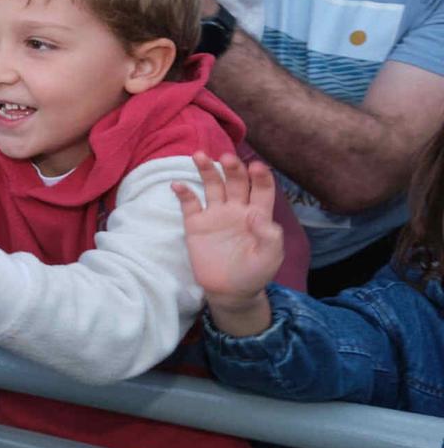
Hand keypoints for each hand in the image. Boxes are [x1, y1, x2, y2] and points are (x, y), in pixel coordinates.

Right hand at [173, 151, 282, 332]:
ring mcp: (215, 214)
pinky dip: (183, 192)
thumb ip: (269, 235)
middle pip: (235, 181)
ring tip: (199, 156)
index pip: (261, 188)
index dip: (260, 176)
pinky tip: (177, 184)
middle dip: (233, 168)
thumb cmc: (254, 273)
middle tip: (227, 158)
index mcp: (258, 213)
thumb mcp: (270, 257)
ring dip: (207, 169)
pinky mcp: (196, 223)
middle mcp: (236, 208)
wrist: (229, 291)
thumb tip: (256, 212)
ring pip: (212, 185)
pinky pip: (189, 203)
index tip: (255, 167)